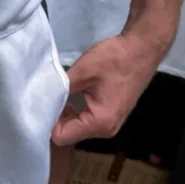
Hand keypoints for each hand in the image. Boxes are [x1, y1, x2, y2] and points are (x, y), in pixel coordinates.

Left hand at [52, 28, 171, 146]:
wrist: (144, 47)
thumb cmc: (116, 58)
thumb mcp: (83, 71)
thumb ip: (60, 88)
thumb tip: (40, 99)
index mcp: (100, 122)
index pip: (62, 136)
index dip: (48, 122)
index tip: (41, 105)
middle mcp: (106, 130)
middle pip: (69, 135)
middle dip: (56, 119)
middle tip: (47, 99)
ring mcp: (110, 125)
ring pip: (77, 129)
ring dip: (66, 115)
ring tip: (59, 97)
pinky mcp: (111, 117)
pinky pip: (86, 122)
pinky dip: (76, 112)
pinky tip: (71, 99)